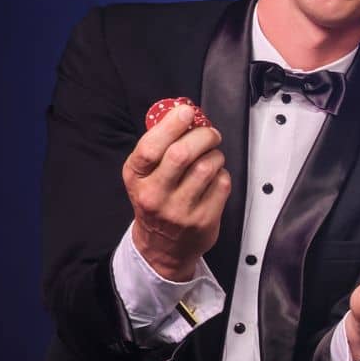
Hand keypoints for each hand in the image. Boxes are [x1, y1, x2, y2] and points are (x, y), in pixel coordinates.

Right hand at [122, 103, 229, 279]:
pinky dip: (223, 174)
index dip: (171, 125)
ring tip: (212, 157)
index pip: (151, 147)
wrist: (162, 247)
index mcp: (136, 178)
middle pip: (182, 154)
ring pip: (207, 167)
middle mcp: (155, 195)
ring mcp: (180, 210)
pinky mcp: (203, 220)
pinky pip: (222, 184)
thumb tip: (182, 114)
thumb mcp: (144, 176)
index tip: (186, 112)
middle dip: (202, 135)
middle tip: (210, 133)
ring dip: (215, 155)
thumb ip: (158, 147)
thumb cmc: (156, 203)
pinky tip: (215, 177)